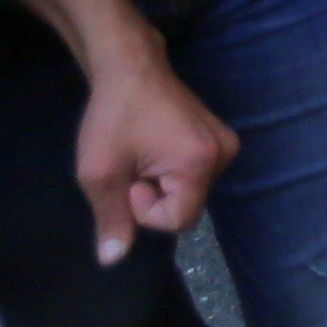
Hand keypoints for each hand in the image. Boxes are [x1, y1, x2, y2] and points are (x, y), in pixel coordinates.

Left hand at [71, 32, 234, 265]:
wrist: (130, 66)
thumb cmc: (112, 115)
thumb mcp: (100, 172)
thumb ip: (110, 218)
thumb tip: (112, 260)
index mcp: (200, 163)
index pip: (176, 221)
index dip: (143, 209)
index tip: (129, 175)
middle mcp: (224, 155)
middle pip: (185, 208)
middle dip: (153, 197)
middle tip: (133, 164)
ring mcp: (226, 145)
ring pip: (189, 193)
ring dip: (161, 185)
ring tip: (143, 153)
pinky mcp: (221, 138)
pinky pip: (195, 176)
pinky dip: (172, 172)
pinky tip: (155, 147)